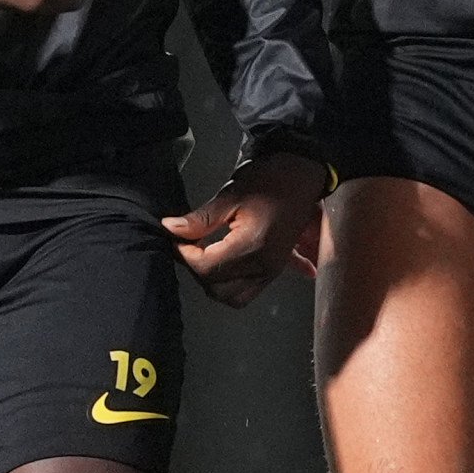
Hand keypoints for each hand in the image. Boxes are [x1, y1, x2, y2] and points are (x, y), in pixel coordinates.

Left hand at [161, 151, 328, 306]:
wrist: (303, 174)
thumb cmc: (269, 179)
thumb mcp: (231, 194)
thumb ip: (200, 219)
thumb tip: (170, 229)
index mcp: (253, 247)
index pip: (207, 269)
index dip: (185, 256)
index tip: (178, 238)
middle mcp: (264, 266)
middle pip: (218, 290)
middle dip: (198, 272)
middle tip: (189, 247)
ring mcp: (272, 271)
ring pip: (234, 298)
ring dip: (214, 283)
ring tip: (205, 256)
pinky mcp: (276, 269)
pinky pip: (249, 290)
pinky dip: (232, 284)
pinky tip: (224, 264)